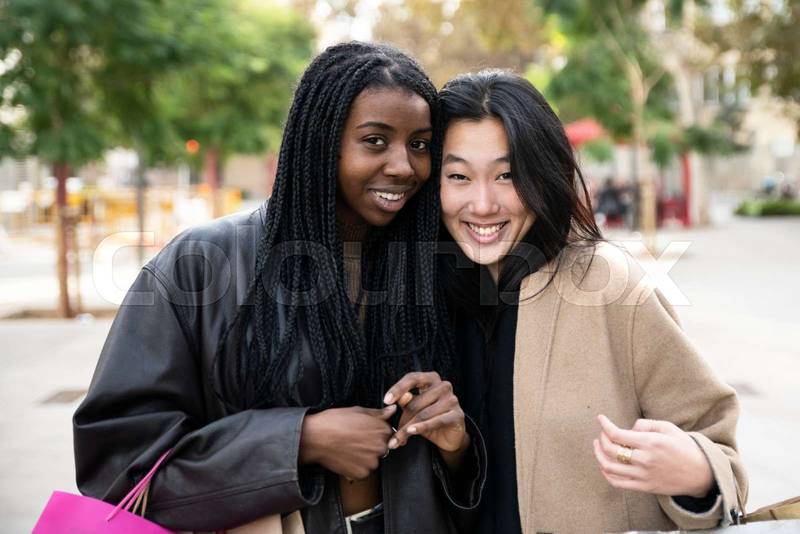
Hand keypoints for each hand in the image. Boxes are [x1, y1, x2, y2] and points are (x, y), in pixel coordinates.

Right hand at [299, 405, 394, 479]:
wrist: (315, 438)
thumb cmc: (335, 421)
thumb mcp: (358, 411)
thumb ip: (378, 413)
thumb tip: (393, 410)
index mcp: (383, 430)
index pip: (387, 433)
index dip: (374, 432)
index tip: (362, 431)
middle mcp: (381, 447)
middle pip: (381, 448)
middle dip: (370, 445)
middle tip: (353, 440)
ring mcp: (372, 462)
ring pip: (372, 461)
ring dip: (364, 458)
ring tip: (348, 449)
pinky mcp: (362, 474)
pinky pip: (363, 472)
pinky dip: (356, 467)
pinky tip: (345, 457)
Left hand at [383, 372, 468, 453]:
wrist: (450, 436)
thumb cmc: (430, 418)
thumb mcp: (415, 409)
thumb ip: (407, 402)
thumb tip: (400, 398)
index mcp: (432, 379)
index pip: (412, 378)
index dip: (398, 388)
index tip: (386, 400)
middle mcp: (443, 386)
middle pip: (415, 402)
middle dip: (402, 420)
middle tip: (392, 435)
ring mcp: (452, 400)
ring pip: (423, 414)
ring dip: (407, 429)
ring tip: (397, 440)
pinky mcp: (457, 415)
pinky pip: (435, 421)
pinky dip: (421, 427)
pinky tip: (411, 432)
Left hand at [592, 414, 713, 497]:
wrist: (702, 474)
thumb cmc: (685, 447)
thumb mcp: (668, 428)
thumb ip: (646, 424)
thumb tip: (629, 429)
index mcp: (651, 442)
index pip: (617, 434)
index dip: (605, 425)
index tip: (600, 418)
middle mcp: (645, 460)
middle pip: (610, 450)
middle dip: (602, 439)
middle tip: (603, 433)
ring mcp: (643, 475)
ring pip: (610, 467)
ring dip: (599, 455)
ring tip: (598, 446)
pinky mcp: (645, 487)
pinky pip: (618, 483)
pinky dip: (606, 474)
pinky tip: (604, 465)